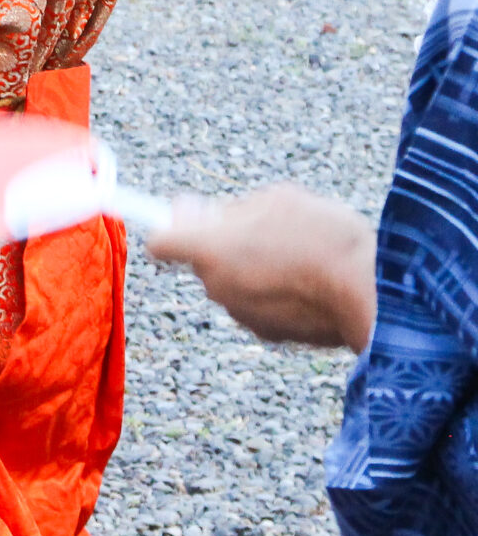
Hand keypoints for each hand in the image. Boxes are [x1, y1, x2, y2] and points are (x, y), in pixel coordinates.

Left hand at [144, 183, 376, 350]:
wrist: (374, 293)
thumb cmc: (325, 238)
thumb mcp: (275, 200)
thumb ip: (231, 209)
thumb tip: (198, 213)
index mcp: (208, 249)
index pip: (160, 242)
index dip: (173, 227)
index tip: (191, 218)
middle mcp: (216, 286)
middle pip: (203, 261)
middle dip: (223, 246)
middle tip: (262, 230)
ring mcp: (241, 314)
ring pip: (232, 284)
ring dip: (251, 270)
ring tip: (294, 256)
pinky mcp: (268, 334)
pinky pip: (258, 305)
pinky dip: (273, 294)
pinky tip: (306, 283)